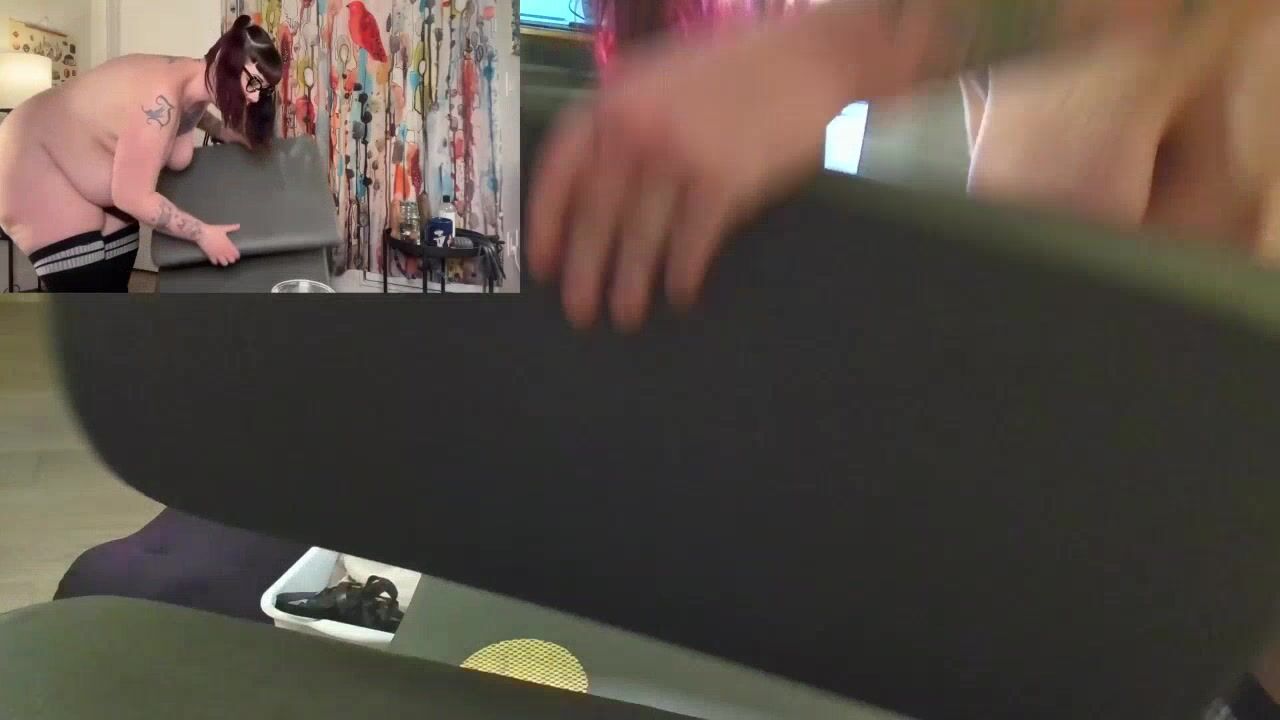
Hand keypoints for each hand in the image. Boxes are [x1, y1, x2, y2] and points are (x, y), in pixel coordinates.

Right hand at [198, 224, 241, 265]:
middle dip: (231, 259)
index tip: (236, 255)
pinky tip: (215, 259)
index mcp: (228, 244)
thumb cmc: (212, 230)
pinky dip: (216, 262)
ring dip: (224, 262)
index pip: (236, 254)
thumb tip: (238, 225)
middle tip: (229, 257)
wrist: (201, 232)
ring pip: (224, 263)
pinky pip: (215, 262)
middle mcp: (224, 250)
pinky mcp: (210, 255)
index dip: (236, 255)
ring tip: (223, 259)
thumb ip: (232, 228)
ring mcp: (217, 253)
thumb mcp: (223, 228)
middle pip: (231, 260)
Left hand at [528, 20, 847, 331]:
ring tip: (625, 316)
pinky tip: (680, 294)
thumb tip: (591, 184)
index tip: (542, 263)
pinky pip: (691, 243)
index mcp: (613, 101)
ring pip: (641, 239)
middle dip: (584, 272)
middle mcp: (637, 130)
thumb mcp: (658, 78)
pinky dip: (682, 274)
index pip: (560, 171)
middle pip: (596, 217)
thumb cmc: (733, 71)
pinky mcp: (724, 182)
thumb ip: (622, 121)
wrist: (806, 60)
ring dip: (630, 285)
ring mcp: (679, 157)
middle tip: (579, 311)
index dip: (546, 223)